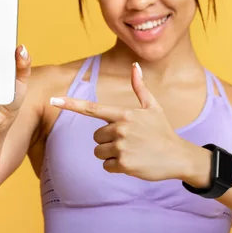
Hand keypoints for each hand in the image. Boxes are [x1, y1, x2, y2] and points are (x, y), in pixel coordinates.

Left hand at [49, 62, 192, 181]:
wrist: (178, 156)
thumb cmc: (163, 131)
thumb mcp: (153, 107)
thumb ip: (139, 88)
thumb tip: (135, 65)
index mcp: (124, 114)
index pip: (92, 108)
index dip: (71, 104)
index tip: (53, 100)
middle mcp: (121, 128)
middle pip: (96, 137)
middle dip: (108, 141)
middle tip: (129, 142)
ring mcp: (122, 147)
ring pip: (99, 152)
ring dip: (111, 155)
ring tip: (131, 152)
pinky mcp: (124, 164)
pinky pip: (107, 166)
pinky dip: (116, 167)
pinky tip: (132, 163)